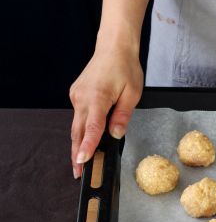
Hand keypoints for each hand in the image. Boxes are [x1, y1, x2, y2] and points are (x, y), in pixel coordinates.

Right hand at [69, 42, 142, 177]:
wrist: (114, 48)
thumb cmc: (125, 68)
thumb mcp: (132, 94)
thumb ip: (122, 116)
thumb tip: (116, 134)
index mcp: (97, 97)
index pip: (91, 128)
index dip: (87, 147)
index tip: (82, 162)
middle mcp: (82, 97)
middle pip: (78, 131)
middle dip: (77, 153)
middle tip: (79, 173)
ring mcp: (76, 96)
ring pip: (77, 125)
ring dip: (78, 143)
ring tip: (81, 162)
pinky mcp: (77, 94)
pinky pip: (79, 116)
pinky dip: (83, 129)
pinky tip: (87, 139)